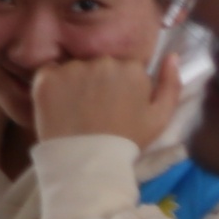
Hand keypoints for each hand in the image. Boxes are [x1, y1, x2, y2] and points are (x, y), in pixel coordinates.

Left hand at [27, 50, 177, 150]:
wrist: (88, 162)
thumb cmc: (127, 140)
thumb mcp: (160, 117)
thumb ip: (170, 84)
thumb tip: (171, 56)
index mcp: (131, 67)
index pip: (124, 65)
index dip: (120, 84)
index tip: (116, 103)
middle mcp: (102, 60)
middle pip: (99, 63)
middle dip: (98, 80)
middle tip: (95, 108)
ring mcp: (73, 67)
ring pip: (74, 67)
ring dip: (74, 82)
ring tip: (76, 109)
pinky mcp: (47, 77)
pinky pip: (48, 73)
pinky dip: (52, 85)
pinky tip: (57, 105)